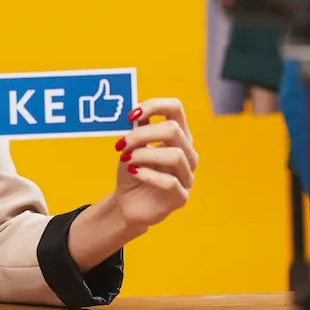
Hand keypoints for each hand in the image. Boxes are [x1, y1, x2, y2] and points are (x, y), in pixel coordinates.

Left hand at [112, 98, 197, 229]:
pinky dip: (148, 174)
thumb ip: (135, 126)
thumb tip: (133, 105)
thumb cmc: (132, 170)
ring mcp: (187, 176)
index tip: (130, 115)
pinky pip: (171, 182)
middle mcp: (187, 153)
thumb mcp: (131, 145)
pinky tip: (133, 172)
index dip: (154, 106)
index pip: (175, 109)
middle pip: (174, 130)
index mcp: (177, 136)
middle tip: (121, 143)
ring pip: (176, 155)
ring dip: (145, 154)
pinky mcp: (180, 197)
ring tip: (125, 159)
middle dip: (143, 134)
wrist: (127, 204)